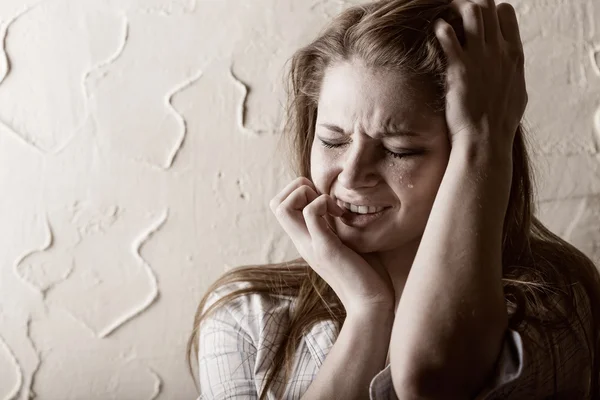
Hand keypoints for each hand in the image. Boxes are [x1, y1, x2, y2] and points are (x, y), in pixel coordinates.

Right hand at [269, 177, 394, 315]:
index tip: (326, 201)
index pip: (280, 206)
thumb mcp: (343, 242)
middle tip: (325, 200)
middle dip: (298, 188)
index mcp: (305, 239)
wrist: (371, 304)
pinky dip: (323, 203)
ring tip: (331, 208)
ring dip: (306, 194)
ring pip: (281, 207)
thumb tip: (337, 205)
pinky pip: (309, 213)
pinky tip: (341, 216)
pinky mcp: (325, 248)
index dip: (300, 192)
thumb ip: (334, 225)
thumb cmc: (365, 274)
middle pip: (275, 203)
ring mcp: (310, 245)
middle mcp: (301, 241)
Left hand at [434, 0, 527, 155]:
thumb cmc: (499, 124)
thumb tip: (510, 68)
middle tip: (455, 16)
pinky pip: (447, 34)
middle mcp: (499, 50)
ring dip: (455, 12)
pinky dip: (440, 28)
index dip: (489, 11)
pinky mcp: (459, 67)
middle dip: (469, 5)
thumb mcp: (516, 94)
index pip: (505, 12)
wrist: (485, 140)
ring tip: (446, 21)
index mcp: (514, 54)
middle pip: (487, 5)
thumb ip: (512, 74)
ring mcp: (479, 57)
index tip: (476, 23)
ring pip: (471, 11)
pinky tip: (436, 32)